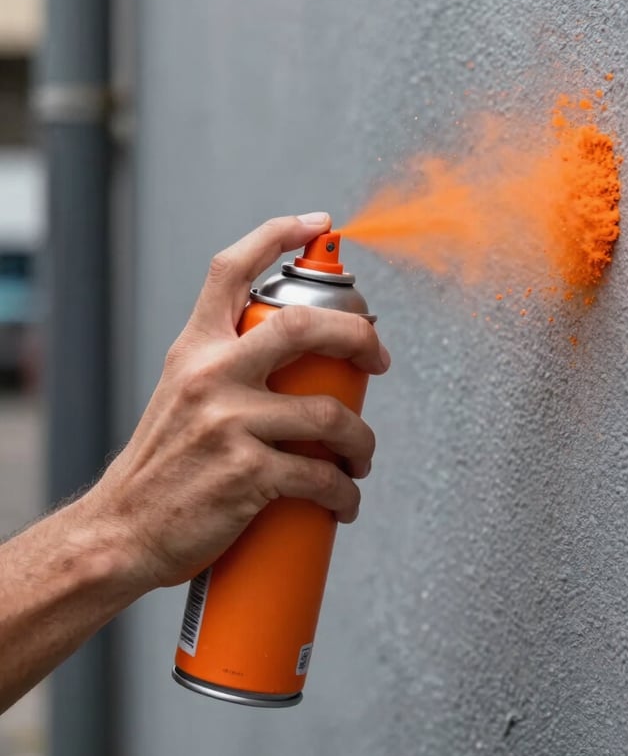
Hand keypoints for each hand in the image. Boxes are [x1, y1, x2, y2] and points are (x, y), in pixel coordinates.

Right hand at [83, 213, 389, 593]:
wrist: (122, 531)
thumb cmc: (160, 467)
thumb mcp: (179, 394)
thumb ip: (226, 365)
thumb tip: (295, 354)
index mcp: (193, 350)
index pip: (231, 271)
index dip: (277, 234)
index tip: (315, 224)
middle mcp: (209, 376)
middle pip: (303, 325)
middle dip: (358, 335)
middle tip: (377, 357)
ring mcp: (228, 424)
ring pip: (328, 415)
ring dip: (361, 439)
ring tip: (360, 456)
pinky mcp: (247, 475)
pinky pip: (320, 476)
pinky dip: (345, 491)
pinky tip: (344, 499)